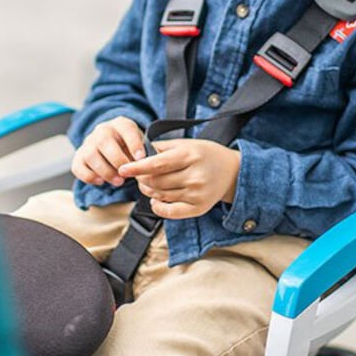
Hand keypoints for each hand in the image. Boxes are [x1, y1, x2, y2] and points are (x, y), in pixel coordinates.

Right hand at [71, 116, 146, 186]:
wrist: (111, 145)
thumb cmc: (129, 147)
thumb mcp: (139, 144)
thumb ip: (142, 153)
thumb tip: (144, 166)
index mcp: (120, 124)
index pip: (126, 129)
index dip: (134, 144)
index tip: (141, 159)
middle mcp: (102, 130)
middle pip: (104, 141)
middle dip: (117, 160)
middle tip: (127, 174)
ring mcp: (88, 143)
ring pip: (90, 155)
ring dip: (105, 171)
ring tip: (118, 182)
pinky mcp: (79, 157)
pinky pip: (78, 167)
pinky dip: (89, 177)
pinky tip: (101, 181)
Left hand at [117, 138, 240, 218]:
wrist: (233, 172)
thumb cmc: (206, 154)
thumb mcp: (187, 143)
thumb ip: (163, 147)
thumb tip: (139, 151)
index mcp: (190, 156)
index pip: (158, 164)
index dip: (138, 167)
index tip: (123, 169)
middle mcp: (194, 176)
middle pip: (156, 181)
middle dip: (142, 179)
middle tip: (139, 175)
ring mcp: (197, 194)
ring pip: (161, 195)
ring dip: (149, 191)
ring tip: (149, 184)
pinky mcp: (199, 208)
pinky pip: (170, 212)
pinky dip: (158, 207)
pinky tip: (155, 200)